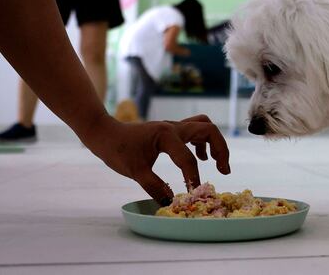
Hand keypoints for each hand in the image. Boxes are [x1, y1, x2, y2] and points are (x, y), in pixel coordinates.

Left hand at [83, 114, 230, 204]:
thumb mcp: (135, 171)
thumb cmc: (117, 150)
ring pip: (205, 126)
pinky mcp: (171, 130)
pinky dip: (203, 143)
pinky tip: (201, 158)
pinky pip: (195, 130)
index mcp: (166, 135)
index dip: (193, 177)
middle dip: (221, 150)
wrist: (105, 133)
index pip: (188, 158)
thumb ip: (155, 187)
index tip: (195, 193)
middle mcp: (174, 127)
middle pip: (209, 130)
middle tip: (223, 170)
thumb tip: (172, 202)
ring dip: (215, 143)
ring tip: (218, 164)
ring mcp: (173, 127)